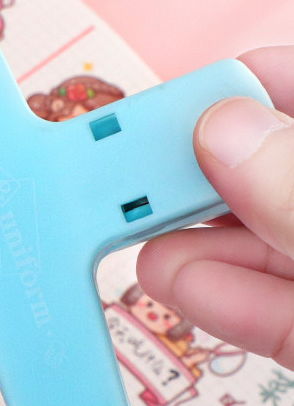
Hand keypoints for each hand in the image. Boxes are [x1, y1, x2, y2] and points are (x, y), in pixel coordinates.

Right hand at [137, 46, 293, 368]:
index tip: (167, 107)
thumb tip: (224, 130)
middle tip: (128, 180)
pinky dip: (222, 301)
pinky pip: (274, 314)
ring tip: (139, 238)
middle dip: (195, 179)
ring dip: (194, 244)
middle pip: (262, 174)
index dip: (233, 91)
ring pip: (261, 246)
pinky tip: (178, 285)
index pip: (293, 95)